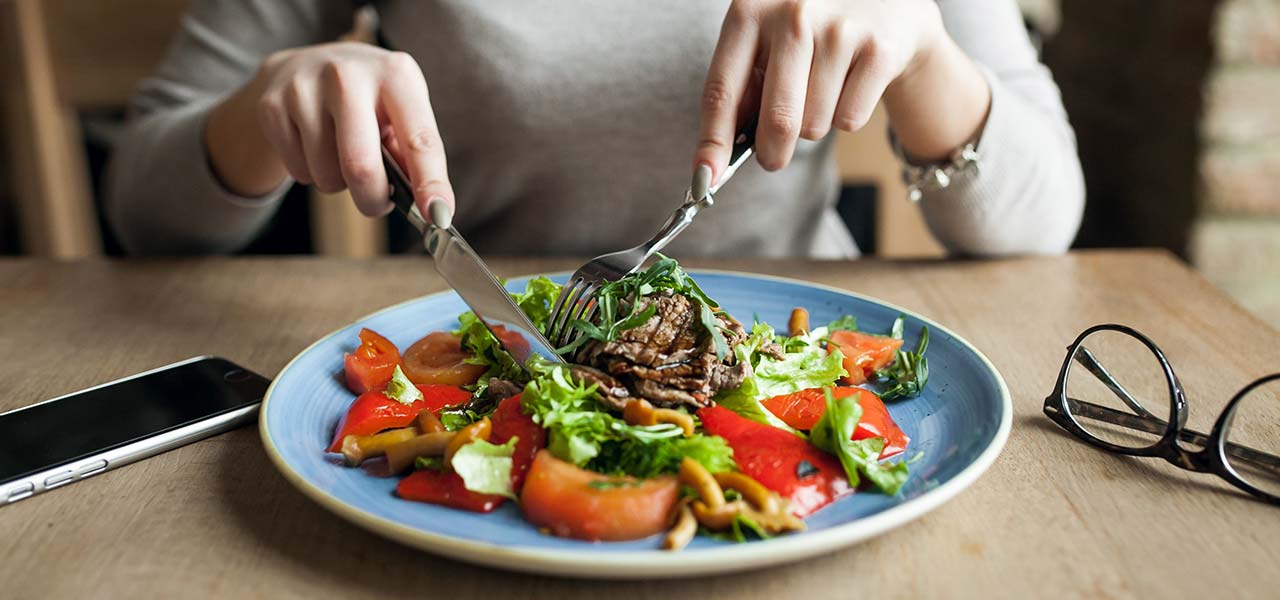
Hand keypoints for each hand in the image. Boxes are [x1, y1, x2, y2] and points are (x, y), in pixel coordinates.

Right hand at [208, 42, 451, 217]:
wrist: (307, 65)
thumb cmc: (369, 99)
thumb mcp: (401, 111)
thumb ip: (415, 155)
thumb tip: (431, 207)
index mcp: (395, 74)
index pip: (419, 139)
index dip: (431, 183)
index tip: (439, 217)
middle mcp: (348, 75)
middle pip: (361, 166)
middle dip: (373, 200)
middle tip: (376, 202)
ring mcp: (304, 88)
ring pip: (327, 176)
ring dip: (340, 184)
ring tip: (341, 156)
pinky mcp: (272, 106)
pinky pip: (298, 172)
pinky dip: (311, 174)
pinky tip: (315, 147)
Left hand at [693, 0, 945, 178]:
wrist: (883, 3)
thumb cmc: (809, 32)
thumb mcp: (765, 43)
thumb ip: (742, 89)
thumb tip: (717, 156)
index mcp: (751, 11)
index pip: (722, 90)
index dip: (713, 141)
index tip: (705, 178)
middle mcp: (793, 15)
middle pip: (777, 120)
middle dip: (771, 153)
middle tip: (772, 157)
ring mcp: (839, 31)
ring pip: (814, 126)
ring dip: (813, 125)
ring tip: (822, 89)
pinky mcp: (878, 50)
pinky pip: (849, 120)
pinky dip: (846, 116)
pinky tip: (850, 83)